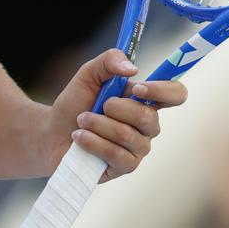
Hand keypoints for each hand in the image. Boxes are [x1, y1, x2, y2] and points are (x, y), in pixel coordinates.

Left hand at [46, 49, 188, 180]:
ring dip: (97, 124)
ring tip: (81, 121)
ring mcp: (138, 148)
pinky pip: (114, 154)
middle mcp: (148, 125)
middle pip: (147, 118)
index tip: (137, 88)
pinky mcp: (124, 166)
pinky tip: (79, 137)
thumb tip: (133, 69)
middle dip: (114, 108)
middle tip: (97, 105)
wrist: (52, 132)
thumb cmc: (75, 104)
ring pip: (126, 135)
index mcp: (145, 101)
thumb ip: (109, 61)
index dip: (164, 91)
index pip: (176, 94)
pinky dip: (92, 141)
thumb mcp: (88, 74)